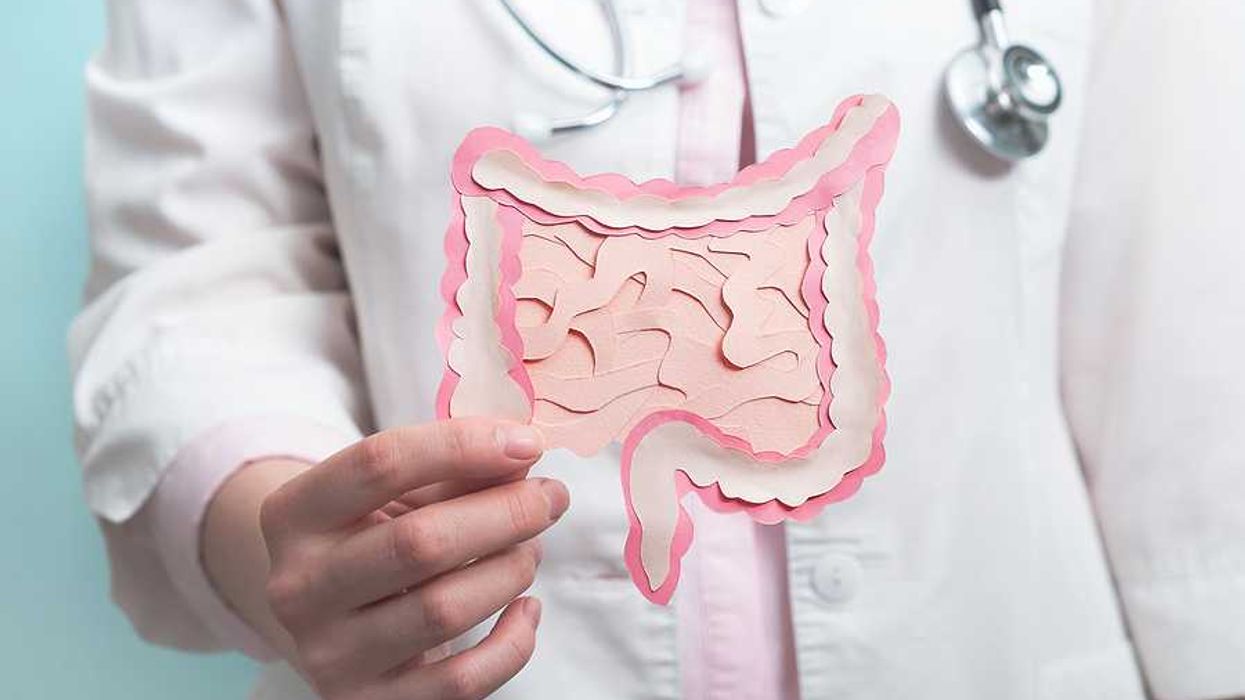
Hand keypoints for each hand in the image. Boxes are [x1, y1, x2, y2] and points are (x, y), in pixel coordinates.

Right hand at [257, 418, 566, 698]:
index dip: (463, 446)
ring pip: (444, 610)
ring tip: (530, 551)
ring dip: (510, 571)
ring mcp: (330, 655)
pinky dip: (512, 642)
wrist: (333, 624)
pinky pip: (462, 681)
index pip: (380, 464)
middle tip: (551, 498)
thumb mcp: (396, 495)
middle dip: (505, 513)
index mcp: (293, 515)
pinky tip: (525, 610)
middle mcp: (298, 587)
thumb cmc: (376, 540)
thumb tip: (523, 453)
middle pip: (419, 542)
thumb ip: (455, 470)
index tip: (526, 442)